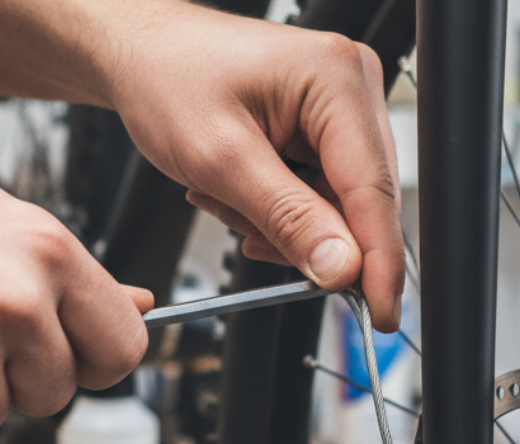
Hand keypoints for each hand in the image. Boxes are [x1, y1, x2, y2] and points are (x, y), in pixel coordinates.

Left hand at [103, 0, 405, 330]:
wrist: (139, 53)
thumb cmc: (167, 79)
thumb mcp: (221, 160)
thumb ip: (288, 219)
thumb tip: (341, 268)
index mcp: (336, 79)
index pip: (374, 190)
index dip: (379, 261)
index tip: (380, 314)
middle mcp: (352, 86)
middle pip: (361, 201)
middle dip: (306, 234)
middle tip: (249, 237)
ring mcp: (342, 105)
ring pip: (338, 204)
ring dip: (283, 222)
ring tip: (227, 197)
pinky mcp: (326, 124)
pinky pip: (321, 191)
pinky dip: (279, 208)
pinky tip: (240, 191)